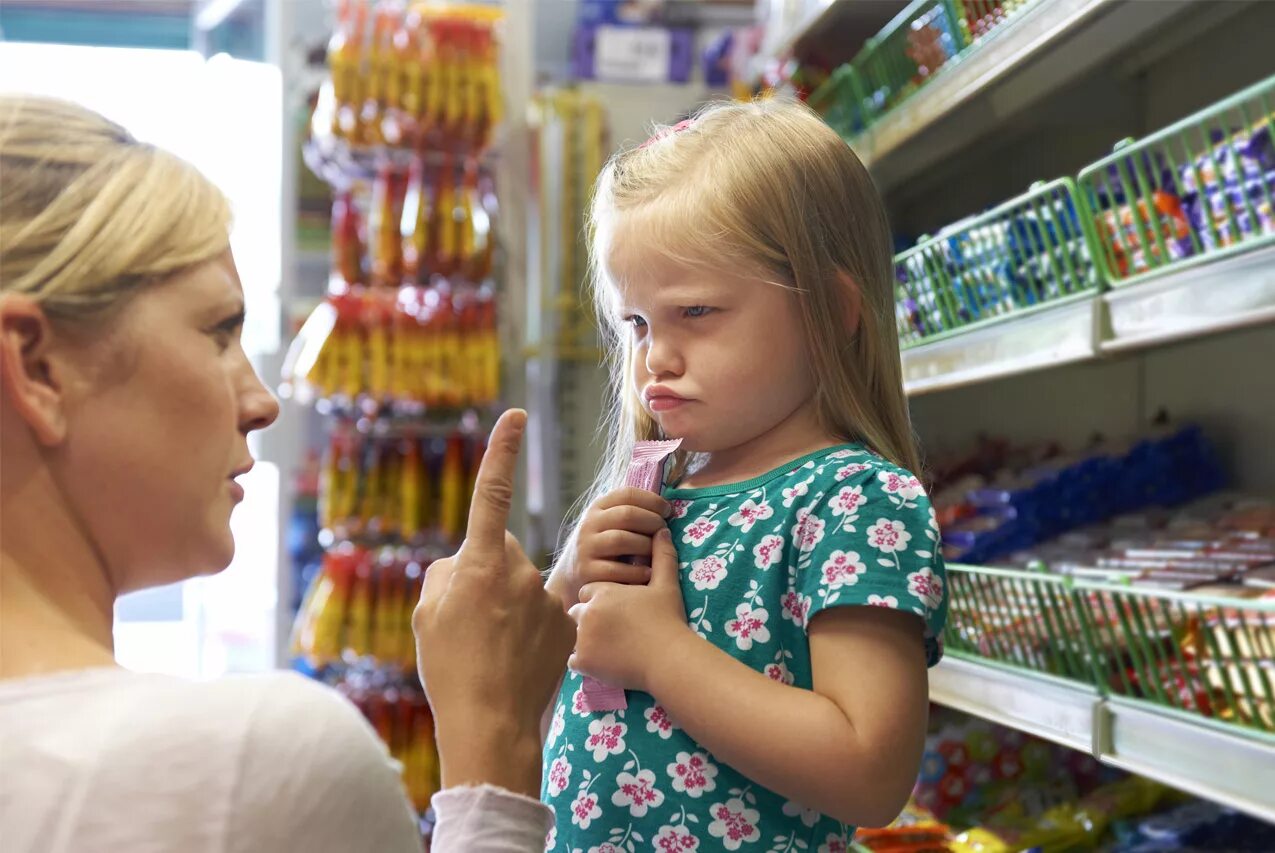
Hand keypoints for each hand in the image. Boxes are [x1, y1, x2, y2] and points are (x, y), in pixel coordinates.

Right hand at [413, 409, 575, 796]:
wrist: (491, 722)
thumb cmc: (450, 668)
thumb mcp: (428, 614)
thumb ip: (446, 574)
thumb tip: (465, 563)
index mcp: (480, 563)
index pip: (492, 494)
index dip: (502, 452)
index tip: (515, 415)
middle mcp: (519, 571)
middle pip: (500, 553)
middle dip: (487, 573)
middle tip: (470, 620)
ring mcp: (547, 597)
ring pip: (522, 586)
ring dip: (508, 605)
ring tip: (492, 648)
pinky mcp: (567, 622)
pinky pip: (544, 611)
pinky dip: (531, 628)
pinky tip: (517, 658)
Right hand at [560, 487, 671, 606]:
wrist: (573, 575)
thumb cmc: (605, 547)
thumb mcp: (611, 524)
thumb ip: (632, 513)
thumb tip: (668, 508)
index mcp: (598, 507)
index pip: (627, 494)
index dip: (652, 500)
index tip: (668, 511)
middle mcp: (589, 524)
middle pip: (627, 515)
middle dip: (652, 522)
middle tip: (665, 532)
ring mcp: (586, 547)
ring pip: (621, 540)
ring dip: (646, 546)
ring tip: (657, 553)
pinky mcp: (586, 572)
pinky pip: (616, 570)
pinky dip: (636, 572)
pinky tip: (648, 573)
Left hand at [569, 528, 691, 693]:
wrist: (668, 657)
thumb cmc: (668, 620)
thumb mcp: (666, 584)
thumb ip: (662, 556)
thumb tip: (662, 530)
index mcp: (602, 591)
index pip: (589, 592)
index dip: (601, 600)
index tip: (616, 610)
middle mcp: (587, 611)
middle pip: (577, 612)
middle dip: (590, 619)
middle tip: (611, 631)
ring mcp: (582, 637)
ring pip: (573, 636)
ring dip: (585, 640)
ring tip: (607, 647)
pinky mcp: (583, 661)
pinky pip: (572, 660)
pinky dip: (584, 662)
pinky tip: (602, 661)